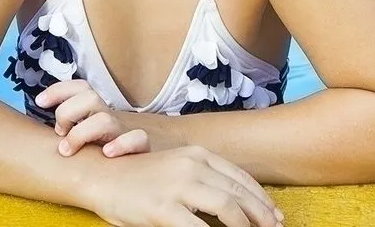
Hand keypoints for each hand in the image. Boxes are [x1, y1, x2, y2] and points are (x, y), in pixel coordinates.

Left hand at [37, 80, 150, 157]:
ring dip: (81, 133)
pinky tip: (106, 154)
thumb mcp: (78, 138)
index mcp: (94, 113)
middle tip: (59, 133)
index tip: (40, 102)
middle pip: (91, 97)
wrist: (133, 175)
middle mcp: (108, 118)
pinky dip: (121, 144)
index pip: (81, 87)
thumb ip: (63, 128)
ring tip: (67, 150)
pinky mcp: (140, 150)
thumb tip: (34, 119)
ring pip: (105, 119)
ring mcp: (124, 133)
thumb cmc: (95, 157)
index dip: (59, 89)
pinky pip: (138, 138)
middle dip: (67, 113)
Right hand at [82, 146, 283, 226]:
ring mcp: (178, 187)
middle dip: (262, 218)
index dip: (262, 201)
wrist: (98, 175)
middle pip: (240, 196)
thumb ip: (202, 179)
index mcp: (197, 155)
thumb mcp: (174, 168)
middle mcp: (192, 167)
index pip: (241, 180)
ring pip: (228, 210)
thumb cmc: (136, 176)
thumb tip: (234, 204)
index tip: (275, 217)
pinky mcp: (163, 209)